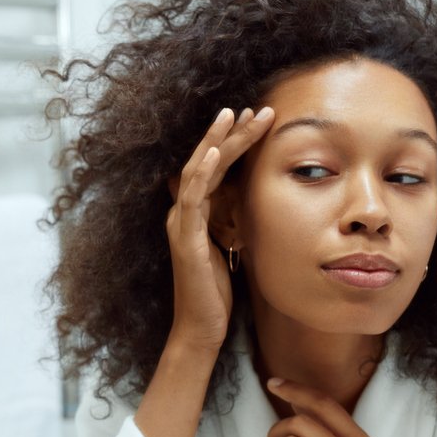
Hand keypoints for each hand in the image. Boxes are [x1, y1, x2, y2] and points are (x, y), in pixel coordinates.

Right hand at [165, 106, 273, 350]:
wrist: (201, 329)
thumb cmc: (216, 294)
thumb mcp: (232, 249)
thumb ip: (235, 223)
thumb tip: (254, 202)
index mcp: (195, 215)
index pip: (213, 168)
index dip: (231, 142)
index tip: (254, 119)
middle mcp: (183, 214)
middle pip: (204, 161)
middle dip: (229, 132)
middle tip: (253, 107)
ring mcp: (182, 224)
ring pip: (198, 171)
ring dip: (218, 141)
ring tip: (236, 115)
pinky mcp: (186, 239)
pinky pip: (192, 198)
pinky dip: (203, 172)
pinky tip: (215, 152)